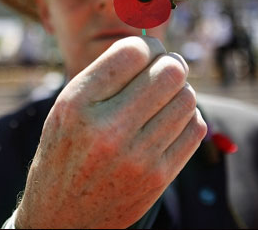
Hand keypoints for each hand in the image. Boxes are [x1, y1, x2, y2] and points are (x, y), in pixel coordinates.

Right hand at [15, 36, 206, 228]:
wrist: (63, 217)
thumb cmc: (66, 150)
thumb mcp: (67, 106)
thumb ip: (105, 73)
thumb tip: (153, 44)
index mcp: (77, 104)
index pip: (134, 51)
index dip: (147, 46)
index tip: (147, 53)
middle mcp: (107, 129)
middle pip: (170, 72)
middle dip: (171, 63)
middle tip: (164, 69)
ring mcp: (136, 156)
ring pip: (187, 98)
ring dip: (180, 91)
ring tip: (164, 98)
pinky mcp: (158, 177)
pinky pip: (195, 128)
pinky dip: (187, 117)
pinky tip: (169, 121)